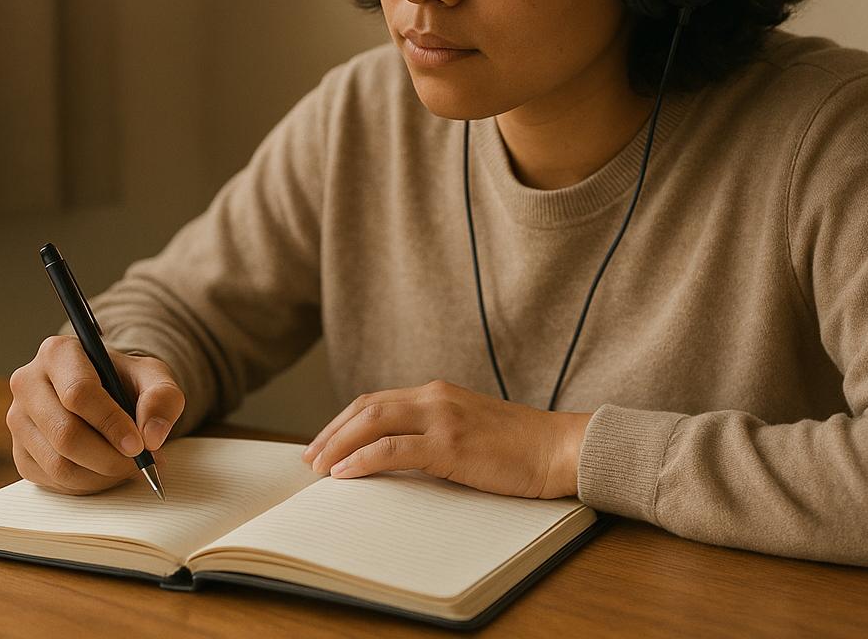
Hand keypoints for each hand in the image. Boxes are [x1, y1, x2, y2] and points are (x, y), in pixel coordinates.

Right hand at [7, 336, 185, 494]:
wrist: (106, 392)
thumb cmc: (125, 381)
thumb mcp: (153, 377)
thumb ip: (162, 397)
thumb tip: (152, 436)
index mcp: (57, 353)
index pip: (78, 393)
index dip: (111, 423)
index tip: (138, 444)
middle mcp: (28, 383)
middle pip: (65, 434)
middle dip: (109, 457)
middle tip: (140, 463)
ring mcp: (18, 420)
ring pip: (58, 464)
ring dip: (101, 475)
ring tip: (129, 467)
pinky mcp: (20, 452)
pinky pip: (53, 481)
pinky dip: (87, 485)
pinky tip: (107, 471)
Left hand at [300, 379, 592, 499]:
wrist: (559, 448)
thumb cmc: (520, 449)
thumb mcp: (469, 432)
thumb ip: (435, 435)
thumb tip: (396, 460)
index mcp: (437, 393)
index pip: (375, 401)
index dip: (343, 423)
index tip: (323, 445)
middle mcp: (435, 397)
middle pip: (366, 408)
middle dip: (331, 434)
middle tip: (309, 460)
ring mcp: (442, 417)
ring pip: (372, 422)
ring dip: (338, 446)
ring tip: (319, 469)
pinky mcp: (450, 443)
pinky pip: (393, 449)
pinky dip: (363, 459)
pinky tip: (345, 474)